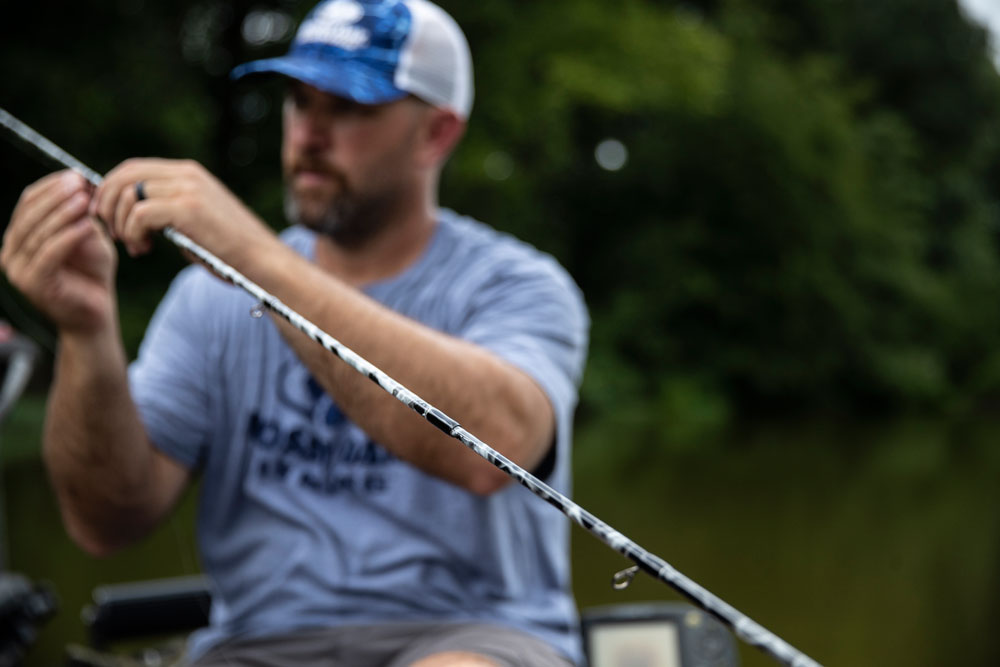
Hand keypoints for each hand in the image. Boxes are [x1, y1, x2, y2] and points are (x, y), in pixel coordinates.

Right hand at [1, 171, 116, 334]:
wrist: (96, 314)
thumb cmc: (92, 274)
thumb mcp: (88, 237)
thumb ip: (81, 215)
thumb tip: (81, 184)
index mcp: (19, 236)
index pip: (27, 202)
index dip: (51, 186)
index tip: (77, 175)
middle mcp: (11, 251)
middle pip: (29, 214)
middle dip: (56, 196)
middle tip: (80, 183)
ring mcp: (18, 269)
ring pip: (39, 232)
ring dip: (63, 213)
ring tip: (85, 200)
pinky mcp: (34, 283)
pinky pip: (49, 253)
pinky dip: (68, 236)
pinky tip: (86, 225)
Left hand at [91, 158, 272, 265]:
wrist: (261, 260)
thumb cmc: (229, 249)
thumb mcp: (194, 220)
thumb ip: (167, 209)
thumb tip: (131, 212)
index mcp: (188, 173)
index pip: (133, 168)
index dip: (110, 189)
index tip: (107, 217)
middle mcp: (187, 174)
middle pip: (124, 175)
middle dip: (107, 204)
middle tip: (111, 232)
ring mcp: (188, 189)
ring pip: (128, 194)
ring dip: (120, 223)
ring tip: (134, 247)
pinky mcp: (188, 208)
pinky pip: (139, 213)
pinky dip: (132, 233)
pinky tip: (143, 249)